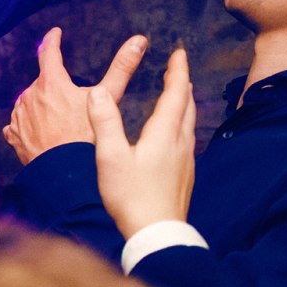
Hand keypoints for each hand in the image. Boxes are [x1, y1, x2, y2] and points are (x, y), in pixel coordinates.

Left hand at [4, 27, 146, 164]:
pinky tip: (39, 131)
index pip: (48, 52)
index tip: (55, 33)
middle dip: (53, 87)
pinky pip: (17, 123)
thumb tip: (139, 40)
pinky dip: (26, 124)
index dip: (53, 40)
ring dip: (39, 105)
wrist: (66, 171)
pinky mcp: (13, 135)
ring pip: (29, 102)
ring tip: (57, 120)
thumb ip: (122, 67)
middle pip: (41, 83)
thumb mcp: (110, 98)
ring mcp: (19, 116)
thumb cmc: (88, 134)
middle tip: (69, 102)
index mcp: (51, 82)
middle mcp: (29, 96)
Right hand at [88, 46, 196, 240]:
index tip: (179, 53)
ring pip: (190, 123)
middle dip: (182, 84)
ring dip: (184, 104)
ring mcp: (186, 161)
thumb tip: (96, 92)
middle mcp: (181, 143)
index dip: (177, 71)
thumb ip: (104, 123)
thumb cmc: (131, 196)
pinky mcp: (184, 176)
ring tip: (179, 96)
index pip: (176, 93)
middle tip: (178, 70)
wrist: (156, 233)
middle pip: (187, 106)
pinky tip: (174, 135)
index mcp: (164, 134)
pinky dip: (182, 125)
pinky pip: (187, 140)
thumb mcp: (110, 158)